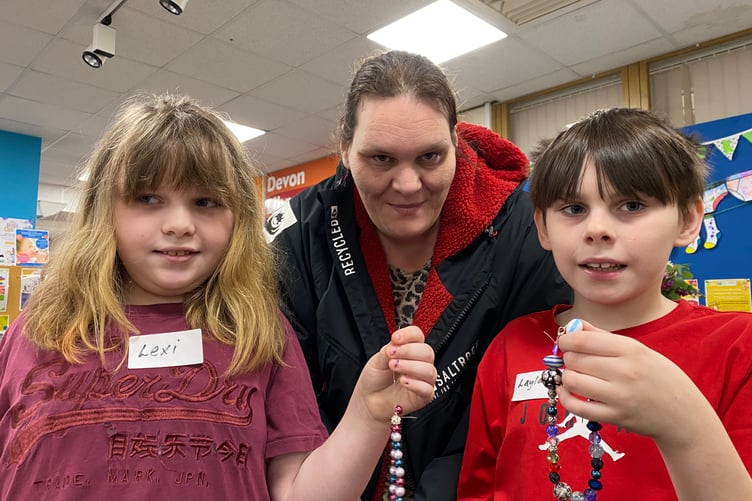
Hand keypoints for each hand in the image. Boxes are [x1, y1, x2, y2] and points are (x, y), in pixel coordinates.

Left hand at [355, 326, 436, 422]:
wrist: (368, 400)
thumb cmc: (375, 379)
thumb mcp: (377, 360)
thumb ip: (388, 351)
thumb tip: (396, 344)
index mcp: (410, 350)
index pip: (418, 336)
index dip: (408, 334)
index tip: (395, 338)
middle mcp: (419, 363)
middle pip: (427, 351)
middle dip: (409, 351)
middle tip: (391, 355)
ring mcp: (423, 380)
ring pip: (429, 370)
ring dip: (411, 366)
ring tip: (394, 367)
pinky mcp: (424, 396)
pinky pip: (427, 389)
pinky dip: (415, 384)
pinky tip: (403, 381)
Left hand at [556, 319, 702, 439]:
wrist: (684, 414)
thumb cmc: (660, 377)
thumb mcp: (639, 350)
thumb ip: (603, 336)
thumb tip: (574, 325)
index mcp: (630, 349)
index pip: (582, 340)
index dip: (565, 340)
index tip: (564, 342)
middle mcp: (624, 371)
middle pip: (574, 359)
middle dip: (568, 358)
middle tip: (574, 361)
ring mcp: (619, 396)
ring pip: (572, 381)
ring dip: (566, 377)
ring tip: (575, 375)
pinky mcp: (614, 417)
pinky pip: (576, 407)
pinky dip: (565, 397)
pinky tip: (568, 392)